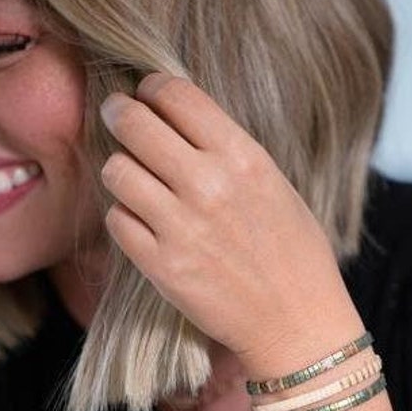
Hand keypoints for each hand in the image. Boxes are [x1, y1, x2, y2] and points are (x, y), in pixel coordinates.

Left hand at [99, 73, 362, 377]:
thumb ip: (226, 150)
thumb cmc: (293, 253)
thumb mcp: (273, 184)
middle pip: (134, 124)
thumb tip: (178, 120)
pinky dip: (123, 217)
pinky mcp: (161, 267)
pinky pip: (117, 220)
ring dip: (119, 169)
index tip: (145, 93)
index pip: (175, 95)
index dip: (151, 87)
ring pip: (116, 171)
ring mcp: (181, 228)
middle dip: (119, 113)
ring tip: (132, 177)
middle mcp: (208, 186)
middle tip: (116, 116)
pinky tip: (140, 221)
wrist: (295, 323)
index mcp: (243, 157)